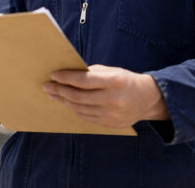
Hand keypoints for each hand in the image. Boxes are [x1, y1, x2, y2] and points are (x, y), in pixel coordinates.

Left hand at [42, 64, 168, 127]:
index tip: (54, 75)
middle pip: (79, 96)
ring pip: (80, 108)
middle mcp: (113, 99)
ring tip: (54, 94)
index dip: (66, 78)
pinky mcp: (109, 124)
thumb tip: (68, 74)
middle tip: (48, 86)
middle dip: (60, 90)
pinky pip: (86, 117)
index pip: (84, 80)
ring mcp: (111, 114)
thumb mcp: (112, 71)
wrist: (147, 99)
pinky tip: (67, 102)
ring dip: (64, 100)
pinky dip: (74, 109)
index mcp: (115, 82)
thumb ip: (92, 73)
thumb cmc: (126, 80)